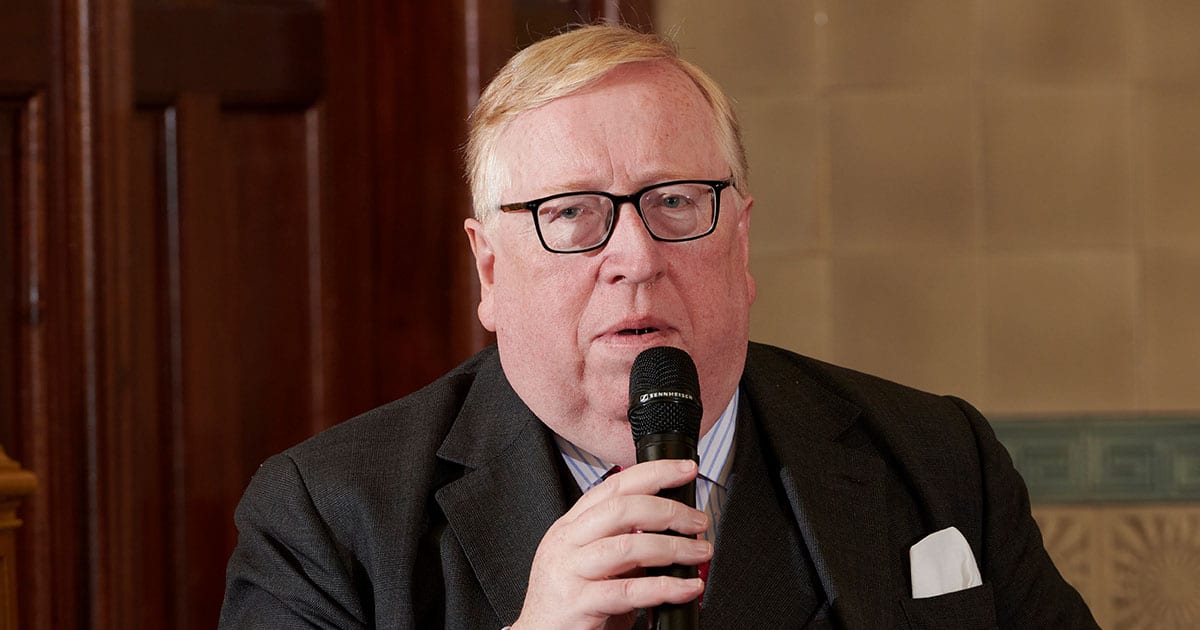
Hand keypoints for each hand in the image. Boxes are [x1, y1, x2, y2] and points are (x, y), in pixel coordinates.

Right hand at [511, 459, 711, 629]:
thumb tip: (671, 533)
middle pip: (622, 509)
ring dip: (673, 548)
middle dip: (668, 510)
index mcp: (571, 526)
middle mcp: (566, 542)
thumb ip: (622, 545)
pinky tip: (687, 588)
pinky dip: (665, 587)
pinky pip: (628, 591)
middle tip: (698, 521)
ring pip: (627, 547)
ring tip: (699, 552)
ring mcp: (568, 571)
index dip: (653, 473)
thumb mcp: (592, 565)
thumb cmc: (569, 604)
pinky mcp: (577, 603)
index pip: (613, 486)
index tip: (685, 470)